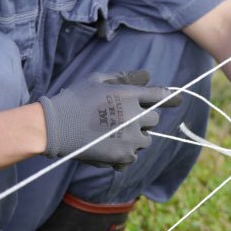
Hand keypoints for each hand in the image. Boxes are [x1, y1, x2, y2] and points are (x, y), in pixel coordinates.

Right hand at [38, 70, 179, 169]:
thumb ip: (124, 77)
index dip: (169, 97)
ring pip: (147, 139)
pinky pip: (135, 155)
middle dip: (144, 119)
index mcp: (128, 95)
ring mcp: (129, 137)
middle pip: (154, 119)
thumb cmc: (74, 99)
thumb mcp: (97, 80)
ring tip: (116, 135)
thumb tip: (148, 75)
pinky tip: (111, 147)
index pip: (159, 95)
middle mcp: (133, 116)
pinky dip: (127, 153)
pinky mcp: (122, 155)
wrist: (54, 127)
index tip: (176, 99)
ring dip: (137, 137)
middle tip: (126, 120)